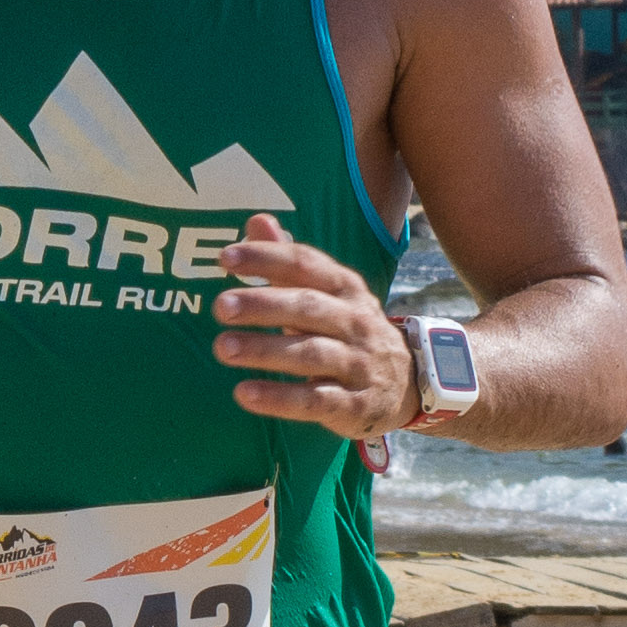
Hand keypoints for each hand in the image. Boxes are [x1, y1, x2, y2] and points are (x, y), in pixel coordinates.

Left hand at [211, 221, 416, 440]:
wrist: (407, 383)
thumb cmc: (347, 330)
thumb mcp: (326, 293)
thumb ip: (288, 261)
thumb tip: (256, 220)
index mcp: (346, 288)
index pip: (306, 265)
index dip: (268, 258)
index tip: (226, 258)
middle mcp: (356, 322)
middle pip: (308, 308)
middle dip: (263, 305)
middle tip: (220, 306)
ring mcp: (359, 364)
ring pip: (311, 354)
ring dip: (265, 350)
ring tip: (222, 347)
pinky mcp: (355, 405)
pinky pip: (316, 401)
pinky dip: (280, 398)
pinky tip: (244, 393)